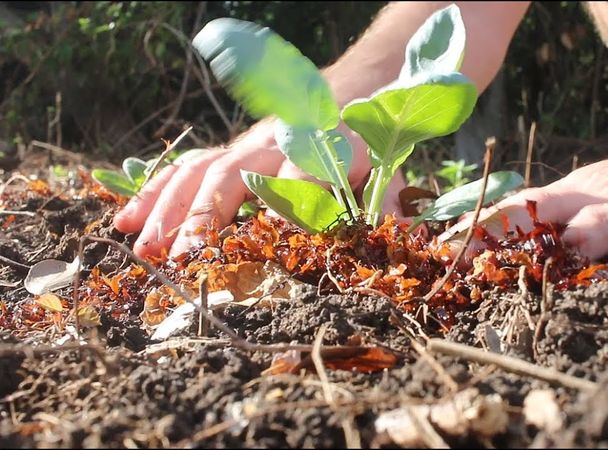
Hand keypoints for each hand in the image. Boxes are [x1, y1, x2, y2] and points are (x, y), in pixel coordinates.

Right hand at [113, 121, 403, 257]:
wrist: (355, 90)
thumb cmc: (370, 140)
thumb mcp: (390, 168)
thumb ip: (388, 202)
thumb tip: (392, 239)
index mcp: (320, 146)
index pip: (295, 173)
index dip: (279, 202)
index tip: (255, 239)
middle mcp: (276, 142)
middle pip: (232, 174)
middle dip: (204, 216)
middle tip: (182, 259)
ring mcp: (248, 144)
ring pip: (199, 169)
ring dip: (168, 208)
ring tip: (142, 248)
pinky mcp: (231, 149)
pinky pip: (187, 165)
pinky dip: (156, 191)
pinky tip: (130, 218)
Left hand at [441, 120, 607, 274]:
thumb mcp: (592, 190)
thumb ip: (555, 216)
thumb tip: (496, 241)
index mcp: (575, 195)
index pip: (518, 208)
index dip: (479, 228)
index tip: (439, 250)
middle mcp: (601, 201)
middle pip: (547, 218)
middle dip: (507, 244)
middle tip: (472, 270)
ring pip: (602, 228)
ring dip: (567, 251)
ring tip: (537, 275)